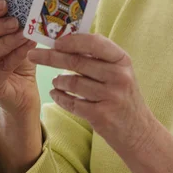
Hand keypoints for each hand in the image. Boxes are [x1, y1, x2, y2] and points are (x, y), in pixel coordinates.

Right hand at [0, 0, 38, 115]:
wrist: (23, 88)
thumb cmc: (16, 58)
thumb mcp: (13, 36)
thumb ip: (12, 22)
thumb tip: (22, 3)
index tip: (5, 4)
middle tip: (15, 21)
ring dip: (5, 42)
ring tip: (24, 34)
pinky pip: (0, 68)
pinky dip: (16, 55)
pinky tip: (29, 46)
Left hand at [27, 33, 155, 153]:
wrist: (138, 131)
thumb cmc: (123, 96)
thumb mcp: (119, 72)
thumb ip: (99, 58)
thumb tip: (67, 42)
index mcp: (122, 60)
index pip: (94, 42)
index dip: (72, 40)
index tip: (54, 41)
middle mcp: (119, 76)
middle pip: (77, 61)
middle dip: (51, 57)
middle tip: (33, 55)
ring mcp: (111, 96)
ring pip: (73, 82)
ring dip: (58, 80)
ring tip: (55, 81)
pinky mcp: (101, 115)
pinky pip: (72, 103)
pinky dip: (60, 97)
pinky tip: (56, 94)